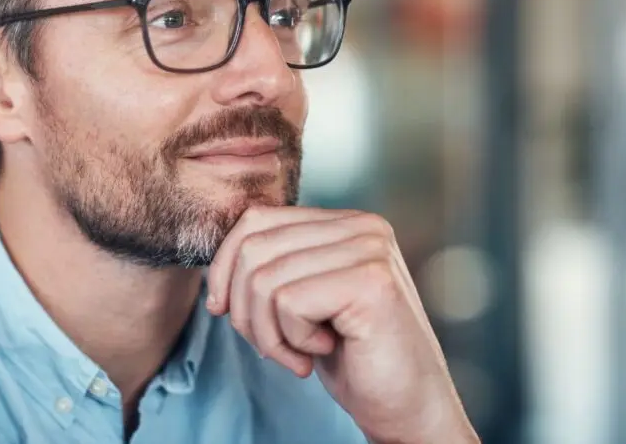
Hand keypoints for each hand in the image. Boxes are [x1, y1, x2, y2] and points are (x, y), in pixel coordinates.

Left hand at [206, 207, 479, 443]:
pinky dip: (291, 339)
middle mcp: (363, 226)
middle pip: (254, 248)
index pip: (257, 220)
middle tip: (272, 346)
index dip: (225, 267)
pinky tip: (322, 351)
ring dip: (268, 332)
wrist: (408, 406)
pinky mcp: (370, 282)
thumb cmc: (356, 357)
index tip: (222, 308)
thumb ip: (278, 264)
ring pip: (265, 278)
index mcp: (346, 222)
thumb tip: (217, 262)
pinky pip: (288, 302)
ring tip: (298, 354)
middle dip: (244, 308)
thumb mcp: (307, 299)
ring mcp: (369, 251)